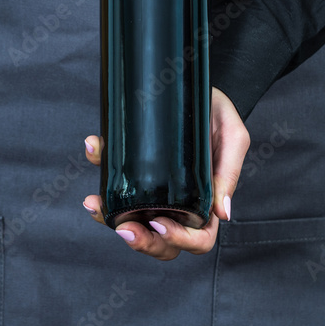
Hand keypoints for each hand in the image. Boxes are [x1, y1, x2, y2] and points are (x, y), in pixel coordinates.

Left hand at [81, 87, 249, 260]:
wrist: (193, 83)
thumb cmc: (217, 113)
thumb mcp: (232, 138)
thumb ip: (228, 173)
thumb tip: (222, 214)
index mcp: (205, 201)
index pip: (197, 238)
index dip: (179, 240)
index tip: (160, 226)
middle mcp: (177, 201)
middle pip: (161, 240)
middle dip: (141, 242)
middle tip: (124, 229)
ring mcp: (152, 190)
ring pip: (132, 220)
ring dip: (110, 218)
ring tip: (96, 205)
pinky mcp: (132, 170)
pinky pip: (113, 181)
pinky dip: (99, 170)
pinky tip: (93, 151)